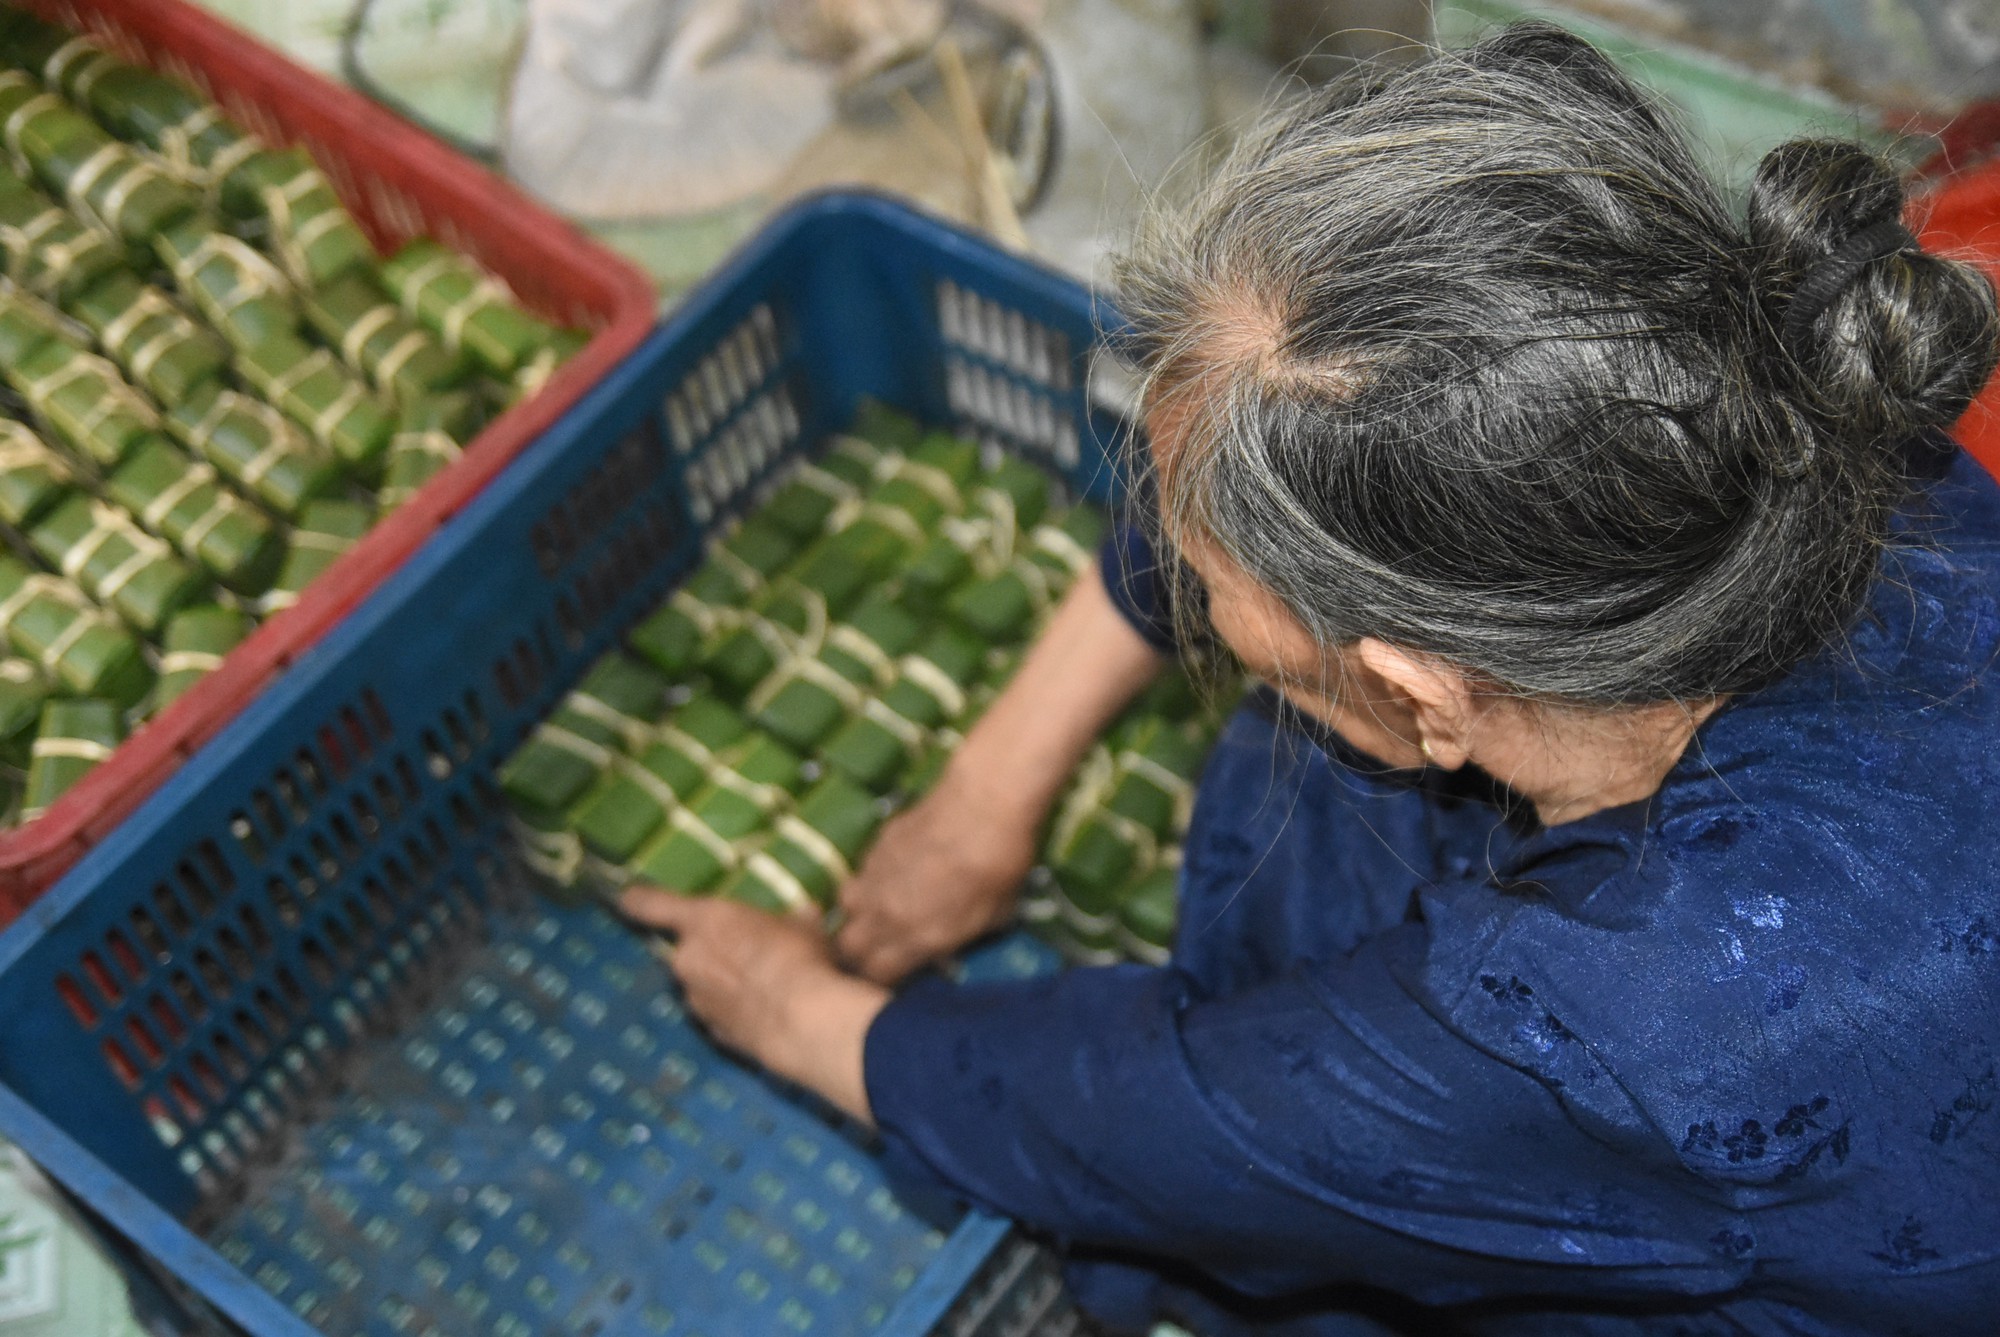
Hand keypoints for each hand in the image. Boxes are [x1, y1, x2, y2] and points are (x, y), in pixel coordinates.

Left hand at [618, 888, 887, 1122]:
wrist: (800, 1020)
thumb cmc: (797, 956)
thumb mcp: (802, 926)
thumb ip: (793, 919)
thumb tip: (805, 913)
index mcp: (703, 921)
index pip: (655, 905)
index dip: (639, 900)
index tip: (625, 898)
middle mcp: (687, 959)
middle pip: (689, 951)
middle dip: (713, 952)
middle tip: (749, 954)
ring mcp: (695, 1000)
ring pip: (702, 985)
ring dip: (723, 984)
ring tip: (763, 988)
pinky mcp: (711, 1032)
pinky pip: (717, 1013)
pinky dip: (733, 1011)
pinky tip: (763, 1012)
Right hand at [834, 766, 1038, 984]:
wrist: (983, 806)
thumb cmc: (1000, 866)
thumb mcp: (994, 918)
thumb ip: (961, 936)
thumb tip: (951, 940)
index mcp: (917, 940)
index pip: (877, 976)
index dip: (883, 980)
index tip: (895, 975)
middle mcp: (885, 915)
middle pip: (849, 947)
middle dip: (859, 952)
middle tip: (879, 947)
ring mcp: (874, 879)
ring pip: (845, 907)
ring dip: (857, 913)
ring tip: (877, 910)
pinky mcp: (874, 847)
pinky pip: (860, 872)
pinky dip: (870, 879)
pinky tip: (893, 871)